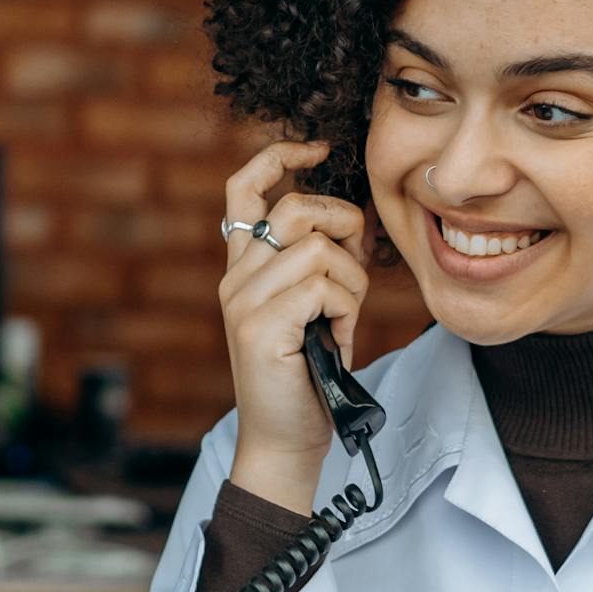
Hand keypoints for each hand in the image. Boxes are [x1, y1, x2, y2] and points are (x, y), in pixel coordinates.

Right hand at [217, 139, 371, 513]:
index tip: (317, 150)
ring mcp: (244, 302)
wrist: (285, 441)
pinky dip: (346, 313)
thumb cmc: (306, 379)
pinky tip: (339, 342)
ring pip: (318, 249)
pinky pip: (323, 287)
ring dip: (351, 285)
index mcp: (243, 269)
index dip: (279, 157)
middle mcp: (236, 278)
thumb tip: (352, 226)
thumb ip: (313, 267)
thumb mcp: (309, 312)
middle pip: (297, 209)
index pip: (244, 189)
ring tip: (344, 322)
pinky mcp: (261, 327)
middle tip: (356, 269)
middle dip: (344, 229)